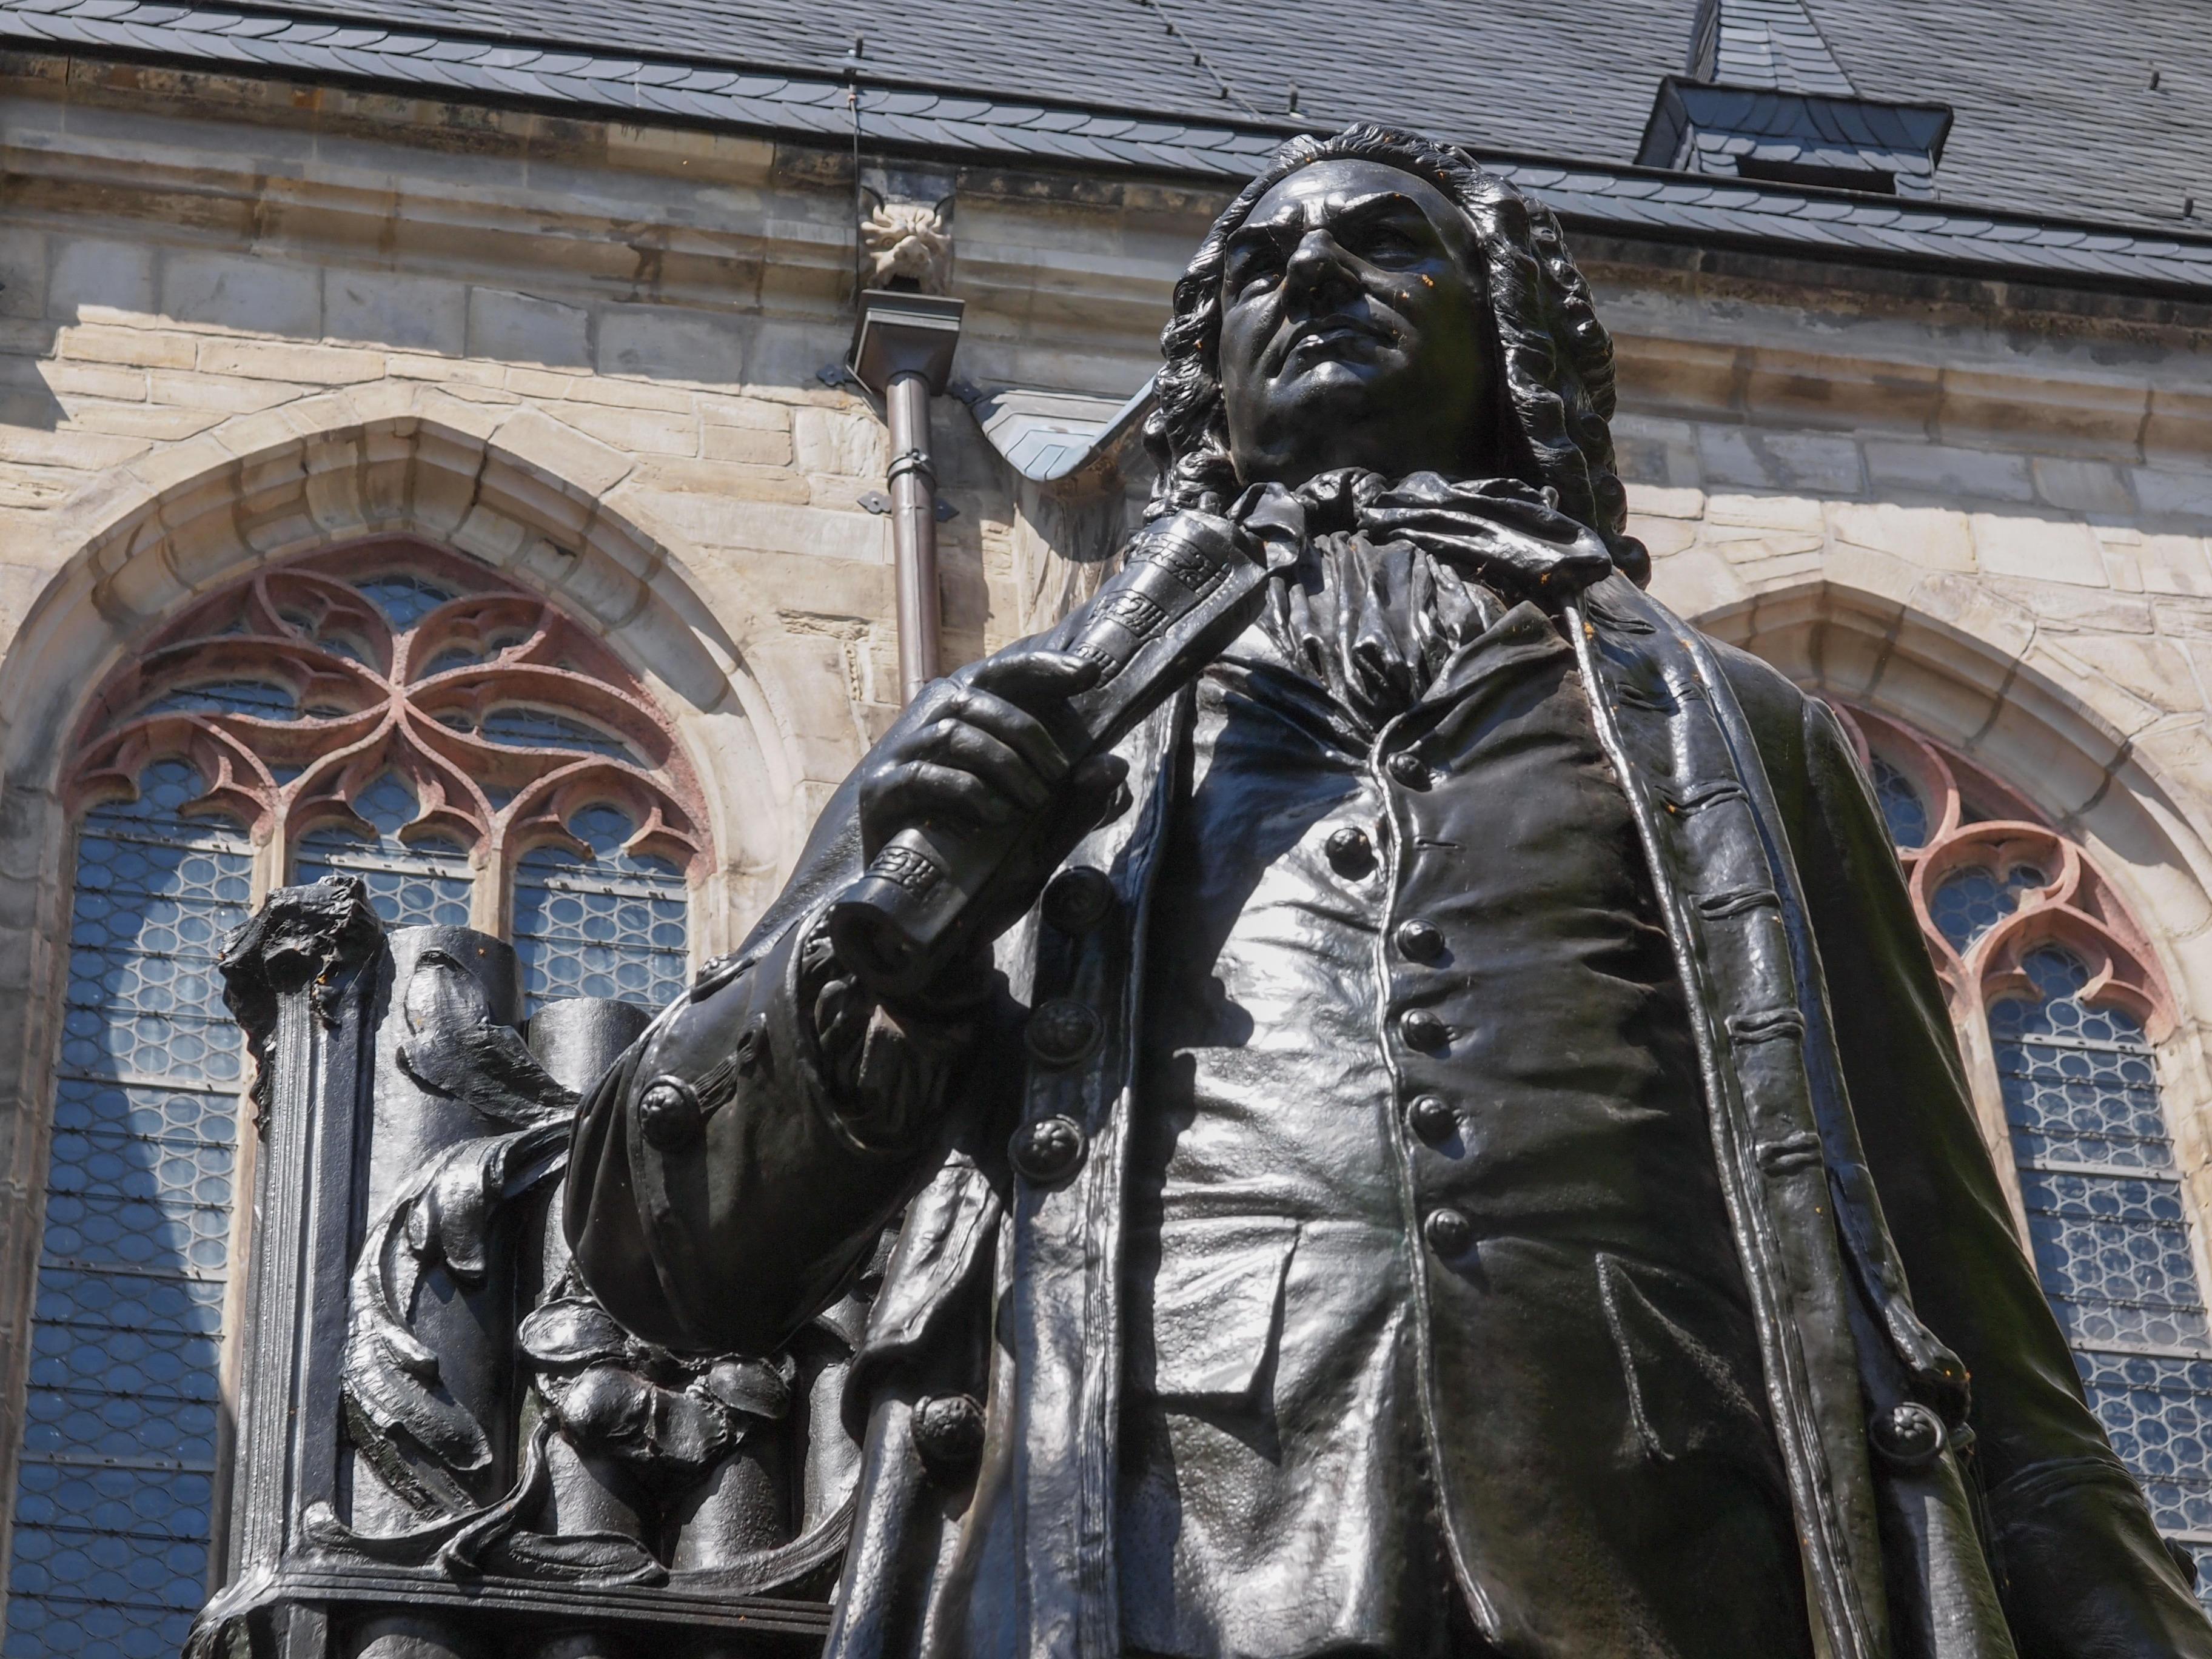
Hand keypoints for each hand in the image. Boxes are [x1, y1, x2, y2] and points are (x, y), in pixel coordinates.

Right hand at [855, 643, 1128, 933]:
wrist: (924, 912)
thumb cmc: (986, 857)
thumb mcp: (1044, 831)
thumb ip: (1078, 800)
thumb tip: (1115, 767)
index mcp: (970, 720)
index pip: (1003, 674)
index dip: (1043, 667)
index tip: (1090, 673)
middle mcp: (930, 726)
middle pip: (979, 700)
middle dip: (1026, 733)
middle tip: (1058, 775)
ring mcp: (901, 757)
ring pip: (953, 733)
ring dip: (1002, 763)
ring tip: (1033, 801)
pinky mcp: (882, 793)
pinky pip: (923, 775)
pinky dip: (966, 791)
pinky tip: (996, 816)